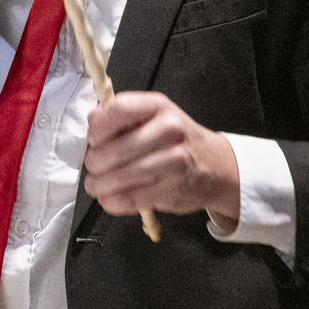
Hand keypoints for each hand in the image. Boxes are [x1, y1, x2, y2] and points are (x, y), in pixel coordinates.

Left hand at [84, 92, 241, 231]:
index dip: (97, 127)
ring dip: (98, 186)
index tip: (93, 139)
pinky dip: (112, 202)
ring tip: (96, 186)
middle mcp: (169, 131)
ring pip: (118, 178)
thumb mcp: (155, 116)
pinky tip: (110, 198)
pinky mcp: (172, 190)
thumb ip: (123, 118)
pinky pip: (130, 199)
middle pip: (113, 150)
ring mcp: (173, 162)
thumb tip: (92, 126)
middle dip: (94, 163)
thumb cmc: (177, 140)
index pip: (117, 110)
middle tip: (93, 167)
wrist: (217, 167)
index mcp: (159, 106)